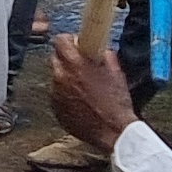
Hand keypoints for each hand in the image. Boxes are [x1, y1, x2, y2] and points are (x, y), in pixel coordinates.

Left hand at [45, 32, 137, 151]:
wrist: (113, 130)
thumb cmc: (116, 102)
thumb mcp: (116, 71)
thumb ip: (103, 54)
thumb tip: (97, 48)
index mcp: (75, 65)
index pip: (60, 41)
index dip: (69, 40)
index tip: (76, 43)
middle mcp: (61, 78)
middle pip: (55, 58)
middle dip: (67, 59)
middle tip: (81, 65)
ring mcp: (56, 95)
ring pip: (56, 78)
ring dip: (66, 78)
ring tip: (84, 87)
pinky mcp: (55, 109)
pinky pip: (57, 95)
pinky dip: (66, 95)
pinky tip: (81, 101)